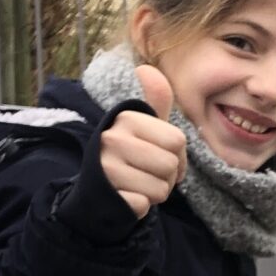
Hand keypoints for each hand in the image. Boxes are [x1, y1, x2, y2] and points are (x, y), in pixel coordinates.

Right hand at [99, 65, 187, 218]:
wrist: (96, 191)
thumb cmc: (129, 155)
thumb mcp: (142, 127)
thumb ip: (154, 102)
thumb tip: (146, 68)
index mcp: (126, 119)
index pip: (178, 141)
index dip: (179, 156)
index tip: (161, 157)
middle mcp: (113, 139)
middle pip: (171, 165)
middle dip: (168, 177)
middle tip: (149, 174)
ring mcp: (108, 168)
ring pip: (161, 189)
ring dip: (156, 193)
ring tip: (138, 185)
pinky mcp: (108, 196)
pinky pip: (145, 206)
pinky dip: (141, 207)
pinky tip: (128, 198)